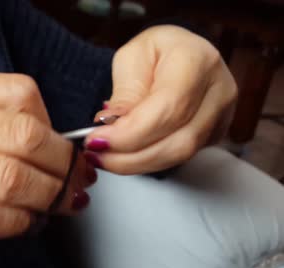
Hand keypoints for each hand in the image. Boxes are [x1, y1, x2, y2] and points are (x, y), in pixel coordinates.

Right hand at [0, 74, 95, 257]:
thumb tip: (44, 140)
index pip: (19, 92)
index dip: (54, 123)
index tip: (61, 148)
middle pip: (24, 134)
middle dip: (62, 165)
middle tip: (75, 183)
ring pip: (10, 176)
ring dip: (47, 198)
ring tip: (56, 207)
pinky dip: (17, 224)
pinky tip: (23, 225)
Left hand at [85, 25, 237, 174]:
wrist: (179, 54)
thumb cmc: (154, 52)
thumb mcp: (130, 59)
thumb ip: (125, 93)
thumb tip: (112, 126)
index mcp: (197, 60)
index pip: (167, 109)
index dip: (130, 133)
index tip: (97, 140)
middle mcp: (219, 90)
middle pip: (177, 140)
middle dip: (130, 156)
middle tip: (96, 155)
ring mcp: (222, 115)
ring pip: (180, 155)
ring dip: (136, 163)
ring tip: (105, 158)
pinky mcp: (215, 135)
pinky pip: (180, 158)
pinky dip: (147, 161)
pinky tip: (124, 157)